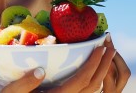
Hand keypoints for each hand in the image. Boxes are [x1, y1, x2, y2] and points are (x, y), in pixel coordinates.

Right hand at [1, 36, 129, 92]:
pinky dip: (94, 76)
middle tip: (110, 46)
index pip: (81, 81)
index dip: (93, 64)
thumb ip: (25, 84)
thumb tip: (40, 70)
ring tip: (106, 53)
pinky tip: (93, 64)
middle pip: (93, 86)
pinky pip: (85, 90)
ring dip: (102, 70)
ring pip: (92, 90)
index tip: (100, 47)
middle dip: (104, 65)